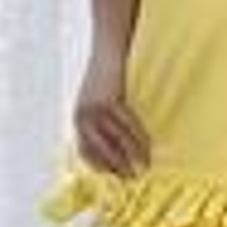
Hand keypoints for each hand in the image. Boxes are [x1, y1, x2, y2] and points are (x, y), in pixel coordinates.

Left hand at [74, 46, 149, 176]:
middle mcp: (82, 117)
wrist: (108, 47)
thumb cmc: (107, 74)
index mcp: (78, 118)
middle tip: (133, 179)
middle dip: (118, 167)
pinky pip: (127, 125)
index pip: (85, 151)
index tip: (116, 177)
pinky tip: (148, 147)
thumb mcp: (99, 100)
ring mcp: (94, 110)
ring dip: (132, 157)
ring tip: (144, 167)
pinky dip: (139, 138)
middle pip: (100, 151)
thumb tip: (119, 145)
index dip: (101, 167)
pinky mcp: (109, 101)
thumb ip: (103, 120)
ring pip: (116, 140)